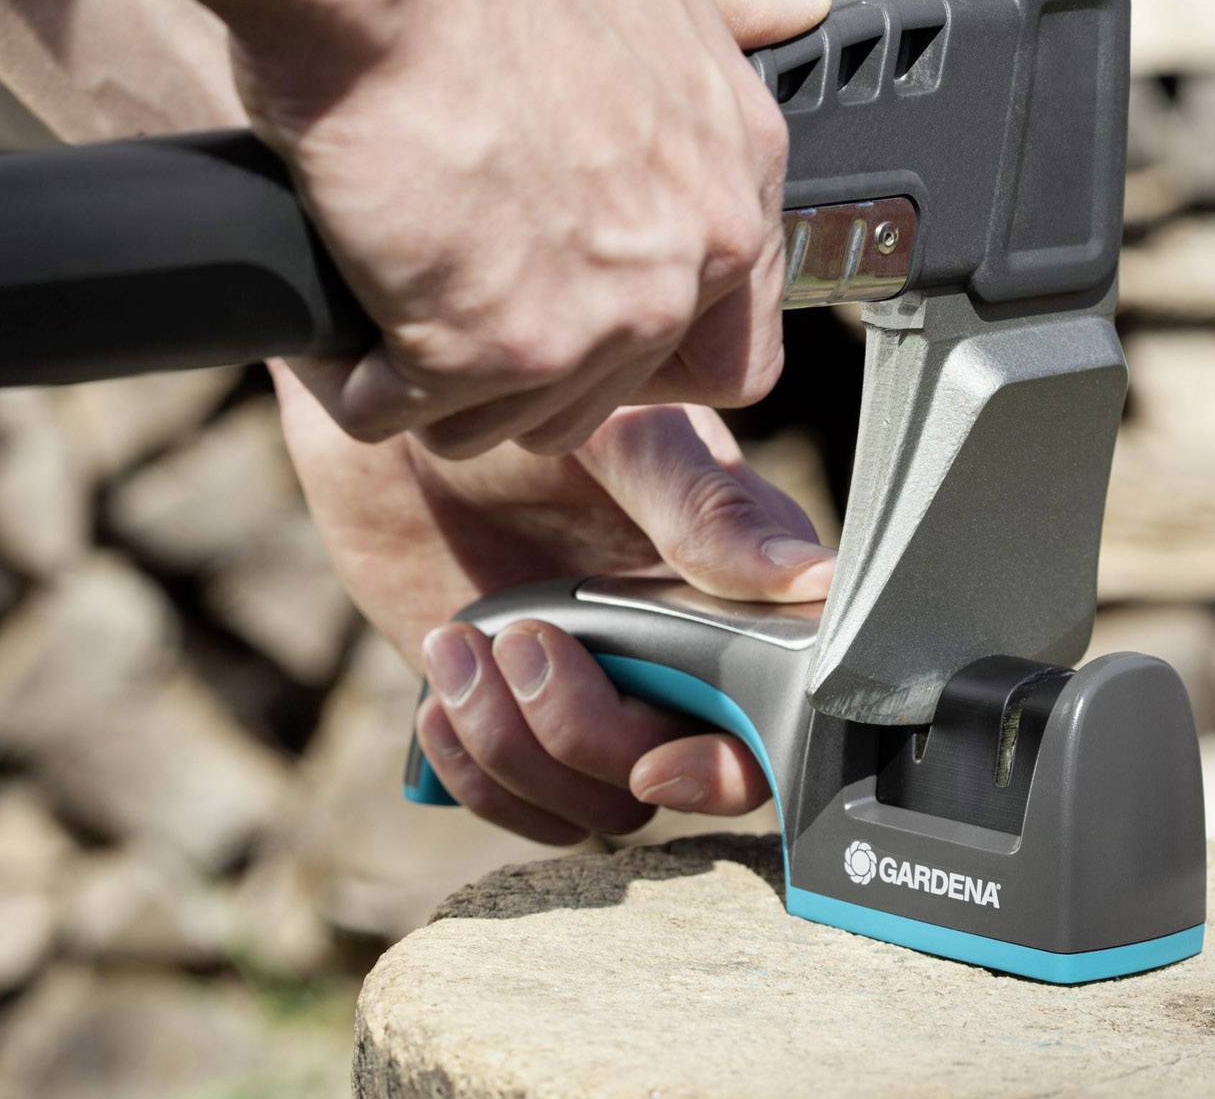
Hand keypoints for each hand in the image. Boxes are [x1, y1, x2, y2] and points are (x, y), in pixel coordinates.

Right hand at [236, 0, 827, 462]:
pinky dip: (362, 383)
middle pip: (615, 393)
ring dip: (444, 382)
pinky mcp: (482, 348)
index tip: (578, 312)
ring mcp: (594, 314)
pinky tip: (344, 325)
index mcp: (737, 168)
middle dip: (530, 361)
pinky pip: (404, 415)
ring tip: (393, 298)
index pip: (738, 344)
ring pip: (513, 419)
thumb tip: (791, 5)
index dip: (652, 345)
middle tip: (457, 289)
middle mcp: (688, 255)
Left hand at [272, 364, 834, 843]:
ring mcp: (603, 698)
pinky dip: (474, 771)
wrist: (397, 437)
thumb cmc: (530, 408)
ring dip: (515, 747)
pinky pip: (522, 806)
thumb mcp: (626, 440)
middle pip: (674, 771)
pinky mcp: (522, 727)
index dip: (726, 767)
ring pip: (594, 803)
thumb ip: (710, 511)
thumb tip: (816, 580)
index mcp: (738, 594)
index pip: (776, 720)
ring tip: (462, 645)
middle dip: (585, 733)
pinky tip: (440, 690)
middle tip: (521, 639)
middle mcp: (682, 661)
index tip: (654, 759)